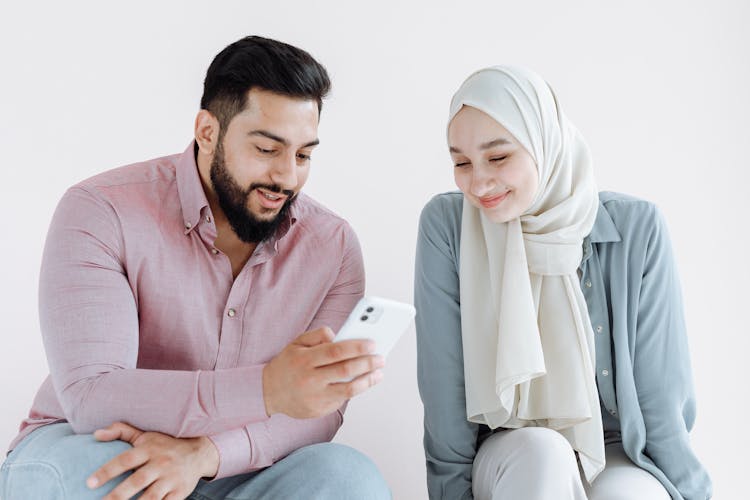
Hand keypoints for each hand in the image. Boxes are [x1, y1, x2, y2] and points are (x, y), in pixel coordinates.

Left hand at [86, 422, 218, 499]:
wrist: (199, 452)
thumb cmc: (165, 445)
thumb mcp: (145, 435)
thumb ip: (121, 431)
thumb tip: (96, 434)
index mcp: (150, 449)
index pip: (126, 460)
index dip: (107, 471)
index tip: (89, 483)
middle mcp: (161, 464)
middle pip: (137, 481)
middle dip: (117, 495)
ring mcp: (172, 479)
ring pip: (151, 497)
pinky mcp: (180, 492)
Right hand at [263, 326, 384, 418]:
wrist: (267, 393)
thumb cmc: (288, 364)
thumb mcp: (296, 343)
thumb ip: (317, 335)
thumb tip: (338, 335)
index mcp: (304, 359)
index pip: (335, 351)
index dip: (356, 347)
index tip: (372, 344)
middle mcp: (310, 379)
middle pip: (345, 370)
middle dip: (367, 363)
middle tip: (381, 358)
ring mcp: (315, 397)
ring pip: (348, 389)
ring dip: (368, 381)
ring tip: (378, 373)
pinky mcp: (319, 410)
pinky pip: (342, 399)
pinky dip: (356, 390)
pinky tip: (364, 382)